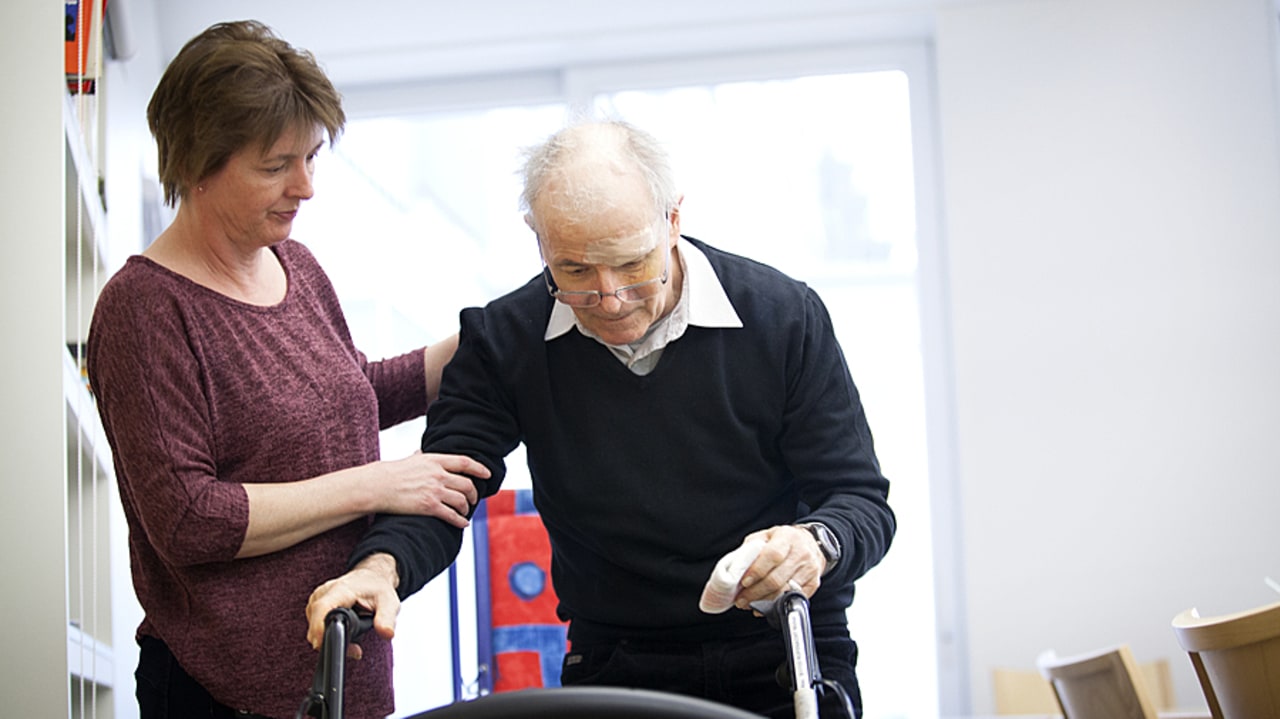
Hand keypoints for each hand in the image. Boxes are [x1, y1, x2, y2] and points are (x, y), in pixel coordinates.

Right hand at [306, 554, 400, 658]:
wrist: (371, 578)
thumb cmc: (378, 588)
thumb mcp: (389, 602)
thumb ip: (387, 619)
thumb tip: (387, 634)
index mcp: (340, 590)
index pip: (322, 608)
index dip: (319, 628)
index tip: (324, 644)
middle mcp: (323, 593)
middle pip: (316, 623)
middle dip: (333, 640)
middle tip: (355, 649)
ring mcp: (317, 599)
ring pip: (315, 627)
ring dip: (332, 638)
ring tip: (354, 639)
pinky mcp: (314, 606)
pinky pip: (316, 625)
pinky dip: (329, 633)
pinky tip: (345, 633)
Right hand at [374, 452, 489, 527]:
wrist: (378, 486)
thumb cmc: (392, 473)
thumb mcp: (410, 459)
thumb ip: (420, 457)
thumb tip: (421, 452)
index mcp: (435, 460)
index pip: (465, 462)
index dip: (479, 469)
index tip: (487, 474)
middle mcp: (438, 474)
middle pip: (467, 484)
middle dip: (474, 493)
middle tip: (474, 498)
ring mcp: (434, 490)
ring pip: (462, 500)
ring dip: (467, 507)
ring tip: (466, 511)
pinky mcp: (429, 506)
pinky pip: (452, 515)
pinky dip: (460, 520)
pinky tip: (462, 523)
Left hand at [733, 525, 825, 610]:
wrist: (810, 543)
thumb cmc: (784, 540)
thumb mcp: (766, 536)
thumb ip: (751, 549)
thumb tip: (736, 569)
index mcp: (787, 537)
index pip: (772, 556)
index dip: (756, 571)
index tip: (744, 582)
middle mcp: (801, 553)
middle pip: (777, 579)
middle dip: (755, 592)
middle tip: (741, 599)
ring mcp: (810, 569)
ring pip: (784, 592)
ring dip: (763, 601)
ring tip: (749, 603)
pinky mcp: (814, 583)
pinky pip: (793, 599)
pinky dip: (776, 606)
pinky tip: (764, 606)